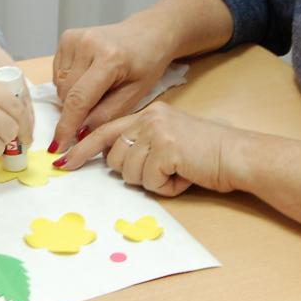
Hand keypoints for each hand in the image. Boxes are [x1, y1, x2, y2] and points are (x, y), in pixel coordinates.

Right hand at [50, 16, 175, 151]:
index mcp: (109, 58)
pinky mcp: (67, 37)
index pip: (79, 99)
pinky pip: (58, 73)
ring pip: (60, 85)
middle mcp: (87, 44)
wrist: (147, 33)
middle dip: (75, 112)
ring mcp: (75, 38)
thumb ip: (107, 115)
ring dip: (72, 97)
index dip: (67, 126)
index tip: (58, 147)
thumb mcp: (135, 94)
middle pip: (67, 94)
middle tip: (94, 113)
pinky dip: (69, 83)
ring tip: (96, 90)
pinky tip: (88, 77)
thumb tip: (80, 133)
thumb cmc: (146, 65)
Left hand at [54, 102, 241, 196]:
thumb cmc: (206, 154)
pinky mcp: (166, 148)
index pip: (105, 131)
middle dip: (135, 173)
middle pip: (114, 159)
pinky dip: (167, 187)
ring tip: (178, 171)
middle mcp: (148, 118)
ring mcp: (156, 131)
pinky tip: (184, 175)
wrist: (236, 155)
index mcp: (147, 114)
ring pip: (130, 173)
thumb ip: (142, 144)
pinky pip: (150, 180)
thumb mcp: (168, 140)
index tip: (63, 161)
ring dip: (153, 181)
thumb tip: (113, 161)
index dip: (82, 150)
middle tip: (165, 169)